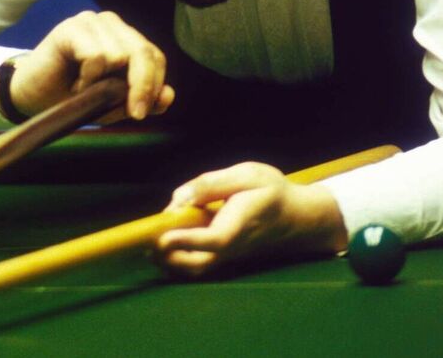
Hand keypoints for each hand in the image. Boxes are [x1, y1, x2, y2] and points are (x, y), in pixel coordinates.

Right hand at [0, 11, 174, 122]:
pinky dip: (88, 78)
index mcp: (126, 39)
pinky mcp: (71, 27)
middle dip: (142, 86)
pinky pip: (96, 56)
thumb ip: (142, 99)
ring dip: (104, 84)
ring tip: (86, 92)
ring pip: (120, 55)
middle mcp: (112, 25)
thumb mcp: (113, 104)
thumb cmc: (71, 98)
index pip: (155, 56)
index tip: (141, 112)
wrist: (31, 98)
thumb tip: (169, 96)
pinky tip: (76, 84)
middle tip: (134, 113)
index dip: (154, 84)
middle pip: (143, 52)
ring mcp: (91, 22)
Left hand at [154, 162, 347, 277]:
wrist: (297, 216)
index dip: (185, 240)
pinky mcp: (222, 255)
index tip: (161, 236)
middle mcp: (231, 246)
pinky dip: (175, 259)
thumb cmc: (272, 191)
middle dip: (168, 257)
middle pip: (197, 264)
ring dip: (168, 261)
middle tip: (145, 240)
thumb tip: (180, 198)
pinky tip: (161, 242)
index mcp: (239, 225)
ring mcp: (226, 255)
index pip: (212, 240)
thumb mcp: (247, 174)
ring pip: (194, 269)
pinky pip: (196, 264)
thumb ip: (211, 184)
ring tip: (148, 243)